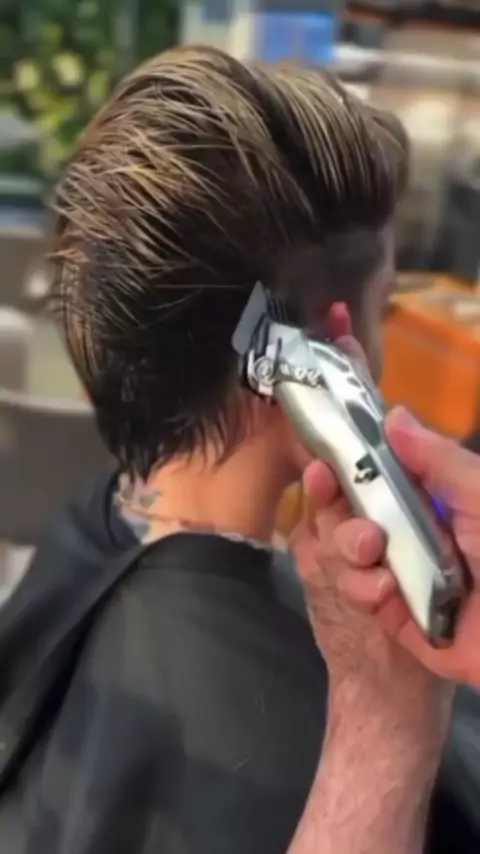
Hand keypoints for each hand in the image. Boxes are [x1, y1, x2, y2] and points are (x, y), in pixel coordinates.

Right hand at [289, 405, 451, 728]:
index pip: (375, 478)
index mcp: (433, 501)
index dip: (343, 470)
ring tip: (371, 552)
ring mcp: (402, 577)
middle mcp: (411, 534)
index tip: (320, 466)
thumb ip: (438, 459)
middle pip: (349, 517)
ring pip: (346, 556)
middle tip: (339, 505)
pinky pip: (361, 597)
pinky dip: (364, 590)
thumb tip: (394, 415)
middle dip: (337, 514)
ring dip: (349, 550)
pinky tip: (385, 591)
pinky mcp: (398, 619)